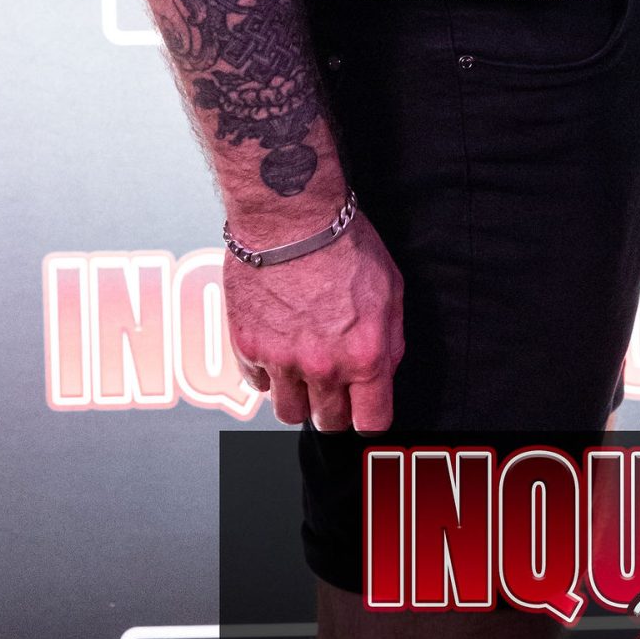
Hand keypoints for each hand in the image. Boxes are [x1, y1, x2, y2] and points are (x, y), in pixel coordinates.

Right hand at [225, 208, 404, 433]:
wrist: (292, 216)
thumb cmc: (345, 243)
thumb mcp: (391, 288)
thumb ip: (389, 340)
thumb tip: (383, 372)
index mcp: (364, 355)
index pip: (371, 422)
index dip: (370, 418)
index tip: (365, 411)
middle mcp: (323, 367)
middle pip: (328, 422)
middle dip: (335, 408)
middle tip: (334, 381)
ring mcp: (281, 361)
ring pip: (289, 413)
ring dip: (299, 396)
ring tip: (303, 366)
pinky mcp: (248, 348)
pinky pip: (258, 384)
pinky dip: (267, 372)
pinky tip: (277, 344)